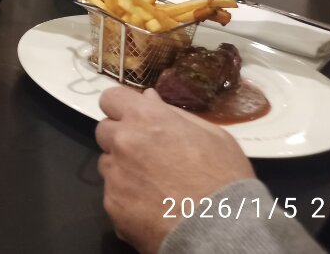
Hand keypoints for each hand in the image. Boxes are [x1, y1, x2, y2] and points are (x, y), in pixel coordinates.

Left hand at [95, 86, 254, 251]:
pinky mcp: (112, 205)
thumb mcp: (213, 136)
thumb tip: (148, 97)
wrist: (223, 232)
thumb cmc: (225, 178)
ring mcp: (114, 175)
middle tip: (149, 155)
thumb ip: (174, 113)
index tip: (134, 119)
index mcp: (146, 119)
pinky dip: (127, 198)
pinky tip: (153, 207)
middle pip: (105, 131)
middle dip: (121, 138)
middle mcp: (123, 142)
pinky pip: (113, 194)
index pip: (111, 98)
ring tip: (155, 186)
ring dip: (123, 169)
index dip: (122, 107)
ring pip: (108, 164)